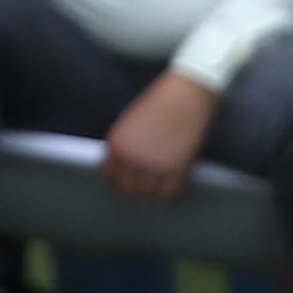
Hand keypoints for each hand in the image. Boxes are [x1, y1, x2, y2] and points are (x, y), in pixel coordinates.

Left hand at [100, 70, 218, 198]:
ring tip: (157, 184)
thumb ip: (124, 147)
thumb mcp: (129, 126)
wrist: (183, 97)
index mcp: (116, 146)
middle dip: (134, 188)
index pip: (109, 177)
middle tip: (143, 185)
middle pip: (127, 189)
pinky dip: (168, 192)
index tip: (125, 181)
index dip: (117, 181)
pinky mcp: (175, 170)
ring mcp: (153, 167)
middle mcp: (131, 160)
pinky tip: (170, 183)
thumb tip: (125, 168)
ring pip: (147, 194)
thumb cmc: (157, 106)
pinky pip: (168, 193)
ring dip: (151, 192)